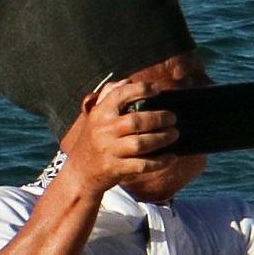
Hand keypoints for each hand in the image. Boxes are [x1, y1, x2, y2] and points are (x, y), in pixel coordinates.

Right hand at [63, 75, 179, 198]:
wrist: (78, 174)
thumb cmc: (93, 140)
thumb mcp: (95, 117)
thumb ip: (109, 96)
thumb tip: (128, 80)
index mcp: (99, 115)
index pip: (119, 95)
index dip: (140, 89)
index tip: (158, 89)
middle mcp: (102, 131)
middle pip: (136, 121)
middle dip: (159, 118)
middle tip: (173, 118)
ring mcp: (108, 151)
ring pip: (140, 143)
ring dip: (162, 138)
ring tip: (174, 134)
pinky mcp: (114, 169)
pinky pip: (142, 165)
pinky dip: (160, 162)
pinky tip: (172, 157)